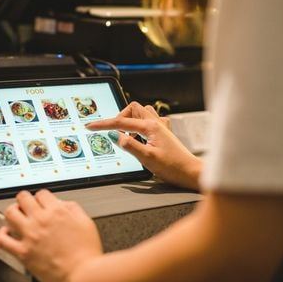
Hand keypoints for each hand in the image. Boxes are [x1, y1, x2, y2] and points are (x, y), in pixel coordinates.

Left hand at [0, 190, 102, 281]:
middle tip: (27, 207)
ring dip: (13, 213)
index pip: (41, 193)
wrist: (83, 275)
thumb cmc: (87, 253)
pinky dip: (1, 234)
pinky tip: (7, 234)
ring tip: (17, 217)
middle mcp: (41, 220)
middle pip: (23, 198)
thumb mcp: (86, 222)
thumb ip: (73, 209)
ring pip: (10, 213)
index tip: (42, 203)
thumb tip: (63, 204)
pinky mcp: (23, 253)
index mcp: (58, 211)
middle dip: (25, 201)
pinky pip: (2, 239)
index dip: (42, 198)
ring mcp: (30, 236)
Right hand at [87, 102, 201, 190]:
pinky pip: (150, 120)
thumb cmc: (172, 167)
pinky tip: (140, 136)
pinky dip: (141, 124)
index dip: (104, 124)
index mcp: (150, 127)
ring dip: (131, 119)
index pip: (121, 122)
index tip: (91, 126)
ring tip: (126, 133)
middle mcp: (156, 123)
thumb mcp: (147, 159)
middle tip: (114, 131)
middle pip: (132, 108)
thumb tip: (117, 137)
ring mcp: (161, 127)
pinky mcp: (165, 133)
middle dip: (120, 117)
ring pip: (142, 112)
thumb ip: (130, 146)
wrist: (191, 173)